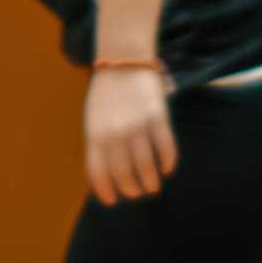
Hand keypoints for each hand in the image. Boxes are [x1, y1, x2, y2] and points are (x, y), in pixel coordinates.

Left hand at [83, 64, 174, 204]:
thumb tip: (108, 173)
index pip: (98, 172)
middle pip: (123, 173)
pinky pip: (165, 147)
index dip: (105, 190)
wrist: (123, 61)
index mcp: (94, 135)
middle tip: (138, 193)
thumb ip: (99, 144)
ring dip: (150, 181)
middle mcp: (114, 134)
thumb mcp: (93, 119)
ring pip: (145, 165)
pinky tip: (167, 168)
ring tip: (153, 186)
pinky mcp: (157, 117)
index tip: (113, 201)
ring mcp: (136, 126)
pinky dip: (168, 162)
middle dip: (131, 189)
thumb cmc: (106, 93)